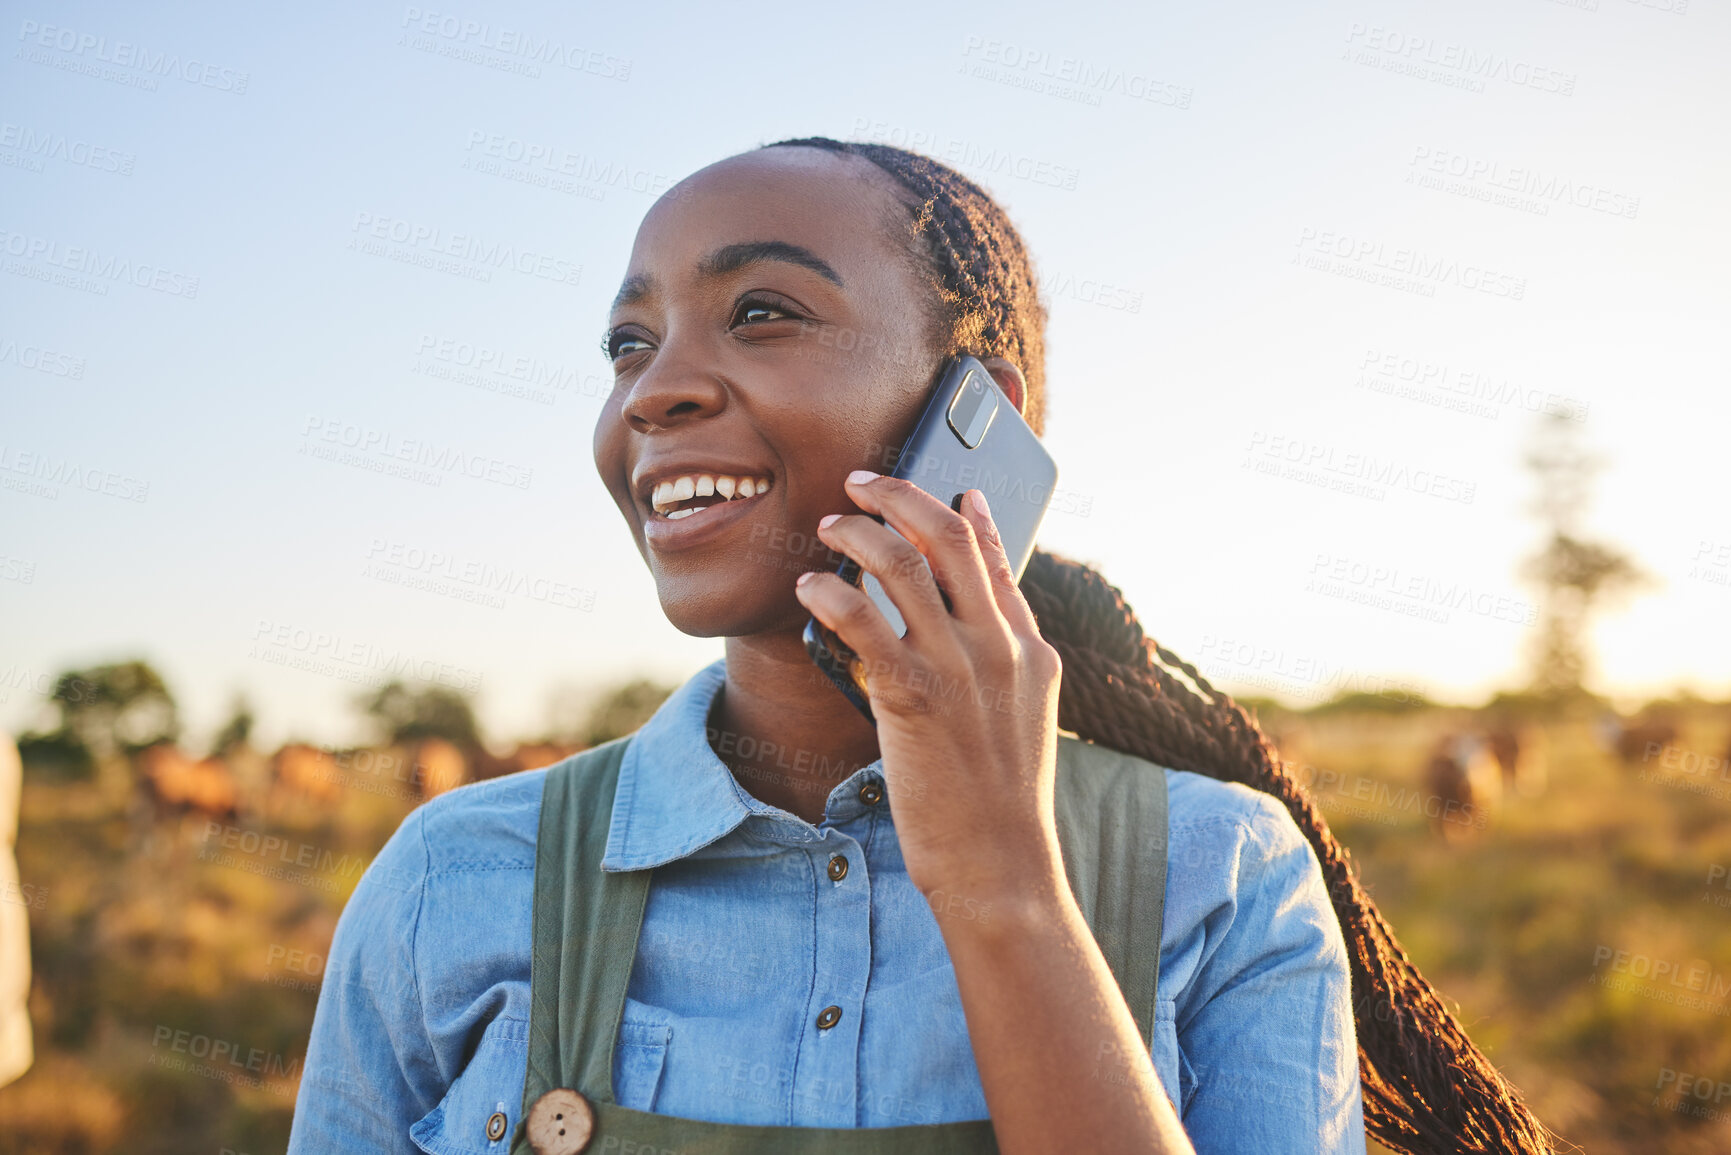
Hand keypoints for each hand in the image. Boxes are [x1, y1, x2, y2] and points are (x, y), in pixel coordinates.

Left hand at [794, 470, 1064, 906]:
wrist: (1001, 867)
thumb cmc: (1001, 805)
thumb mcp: (1021, 722)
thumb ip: (1001, 667)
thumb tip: (969, 628)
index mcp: (1030, 653)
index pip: (999, 561)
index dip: (971, 516)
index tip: (950, 488)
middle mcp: (999, 647)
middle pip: (948, 538)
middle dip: (901, 496)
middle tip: (862, 483)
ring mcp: (959, 668)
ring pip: (900, 564)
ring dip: (856, 533)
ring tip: (827, 528)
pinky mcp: (913, 696)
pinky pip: (861, 619)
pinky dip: (828, 591)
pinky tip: (808, 589)